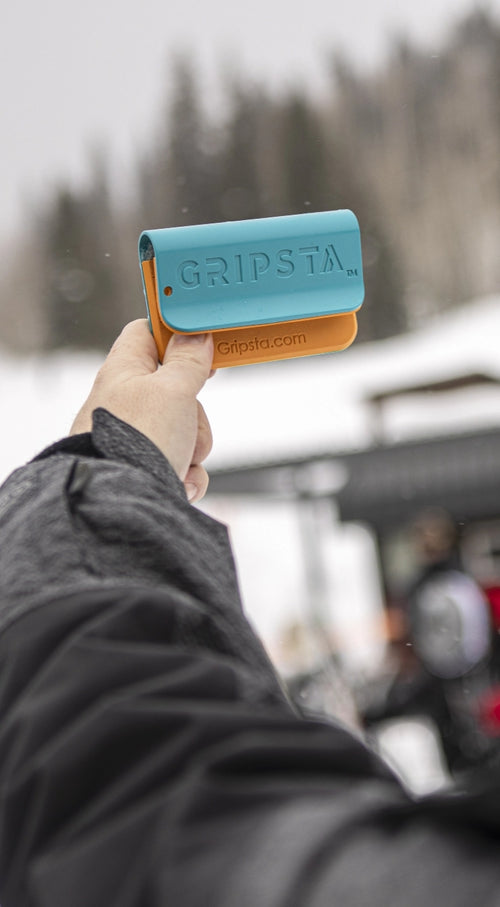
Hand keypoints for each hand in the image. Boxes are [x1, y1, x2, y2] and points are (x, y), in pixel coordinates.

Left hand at [70, 320, 213, 502]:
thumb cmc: (137, 440)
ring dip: (194, 447)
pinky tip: (177, 483)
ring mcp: (135, 438)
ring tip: (178, 459)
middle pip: (177, 390)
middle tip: (187, 422)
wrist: (119, 504)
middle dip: (195, 412)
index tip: (203, 345)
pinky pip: (181, 463)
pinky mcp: (144, 469)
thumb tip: (196, 335)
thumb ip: (188, 361)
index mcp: (124, 371)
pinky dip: (186, 474)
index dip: (175, 335)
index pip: (145, 333)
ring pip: (184, 430)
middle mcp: (126, 403)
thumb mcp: (173, 389)